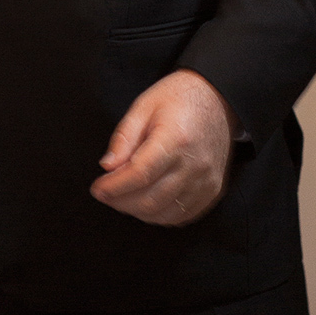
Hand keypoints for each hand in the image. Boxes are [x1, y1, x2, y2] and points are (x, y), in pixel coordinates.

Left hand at [90, 68, 239, 225]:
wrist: (218, 99)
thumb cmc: (178, 98)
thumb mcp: (144, 106)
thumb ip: (124, 137)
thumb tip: (107, 167)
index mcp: (176, 138)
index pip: (140, 174)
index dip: (114, 187)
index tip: (97, 188)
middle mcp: (194, 165)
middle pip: (151, 199)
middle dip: (121, 202)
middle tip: (106, 194)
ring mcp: (206, 181)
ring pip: (165, 214)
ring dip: (138, 212)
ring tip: (122, 199)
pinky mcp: (212, 191)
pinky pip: (182, 215)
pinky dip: (159, 215)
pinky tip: (146, 202)